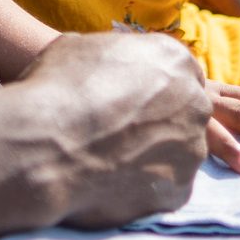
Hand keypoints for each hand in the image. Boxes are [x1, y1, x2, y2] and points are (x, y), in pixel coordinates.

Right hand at [9, 31, 213, 229]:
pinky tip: (110, 182)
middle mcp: (194, 102)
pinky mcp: (179, 190)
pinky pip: (164, 187)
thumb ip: (110, 56)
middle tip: (119, 131)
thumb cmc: (56, 89)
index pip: (177, 74)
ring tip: (108, 160)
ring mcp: (192, 149)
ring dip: (151, 155)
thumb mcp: (78, 49)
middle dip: (158, 121)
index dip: (152, 88)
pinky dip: (142, 186)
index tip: (128, 100)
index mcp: (173, 60)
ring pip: (177, 152)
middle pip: (184, 112)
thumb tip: (103, 64)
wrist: (45, 147)